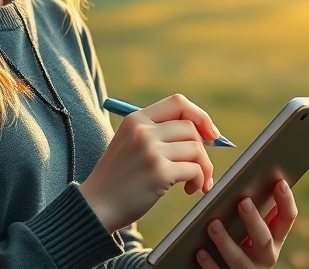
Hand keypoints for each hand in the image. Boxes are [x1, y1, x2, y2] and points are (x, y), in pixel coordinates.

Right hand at [79, 94, 218, 232]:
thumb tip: (204, 133)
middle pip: (191, 128)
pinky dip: (199, 181)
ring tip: (195, 182)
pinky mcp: (159, 173)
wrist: (97, 206)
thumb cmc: (119, 178)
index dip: (199, 116)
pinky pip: (194, 170)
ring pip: (196, 149)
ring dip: (203, 168)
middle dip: (203, 149)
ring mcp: (150, 151)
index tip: (210, 134)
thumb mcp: (130, 144)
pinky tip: (190, 190)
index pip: (178, 103)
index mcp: (136, 119)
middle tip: (201, 167)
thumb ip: (158, 133)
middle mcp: (143, 131)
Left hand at [196, 179, 297, 268]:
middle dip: (254, 221)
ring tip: (213, 225)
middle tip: (243, 202)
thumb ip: (254, 211)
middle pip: (264, 240)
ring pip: (239, 260)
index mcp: (274, 239)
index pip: (287, 219)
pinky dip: (209, 263)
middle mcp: (266, 256)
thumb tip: (245, 180)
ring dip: (226, 242)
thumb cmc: (241, 241)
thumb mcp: (254, 229)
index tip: (279, 182)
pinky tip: (200, 251)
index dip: (286, 201)